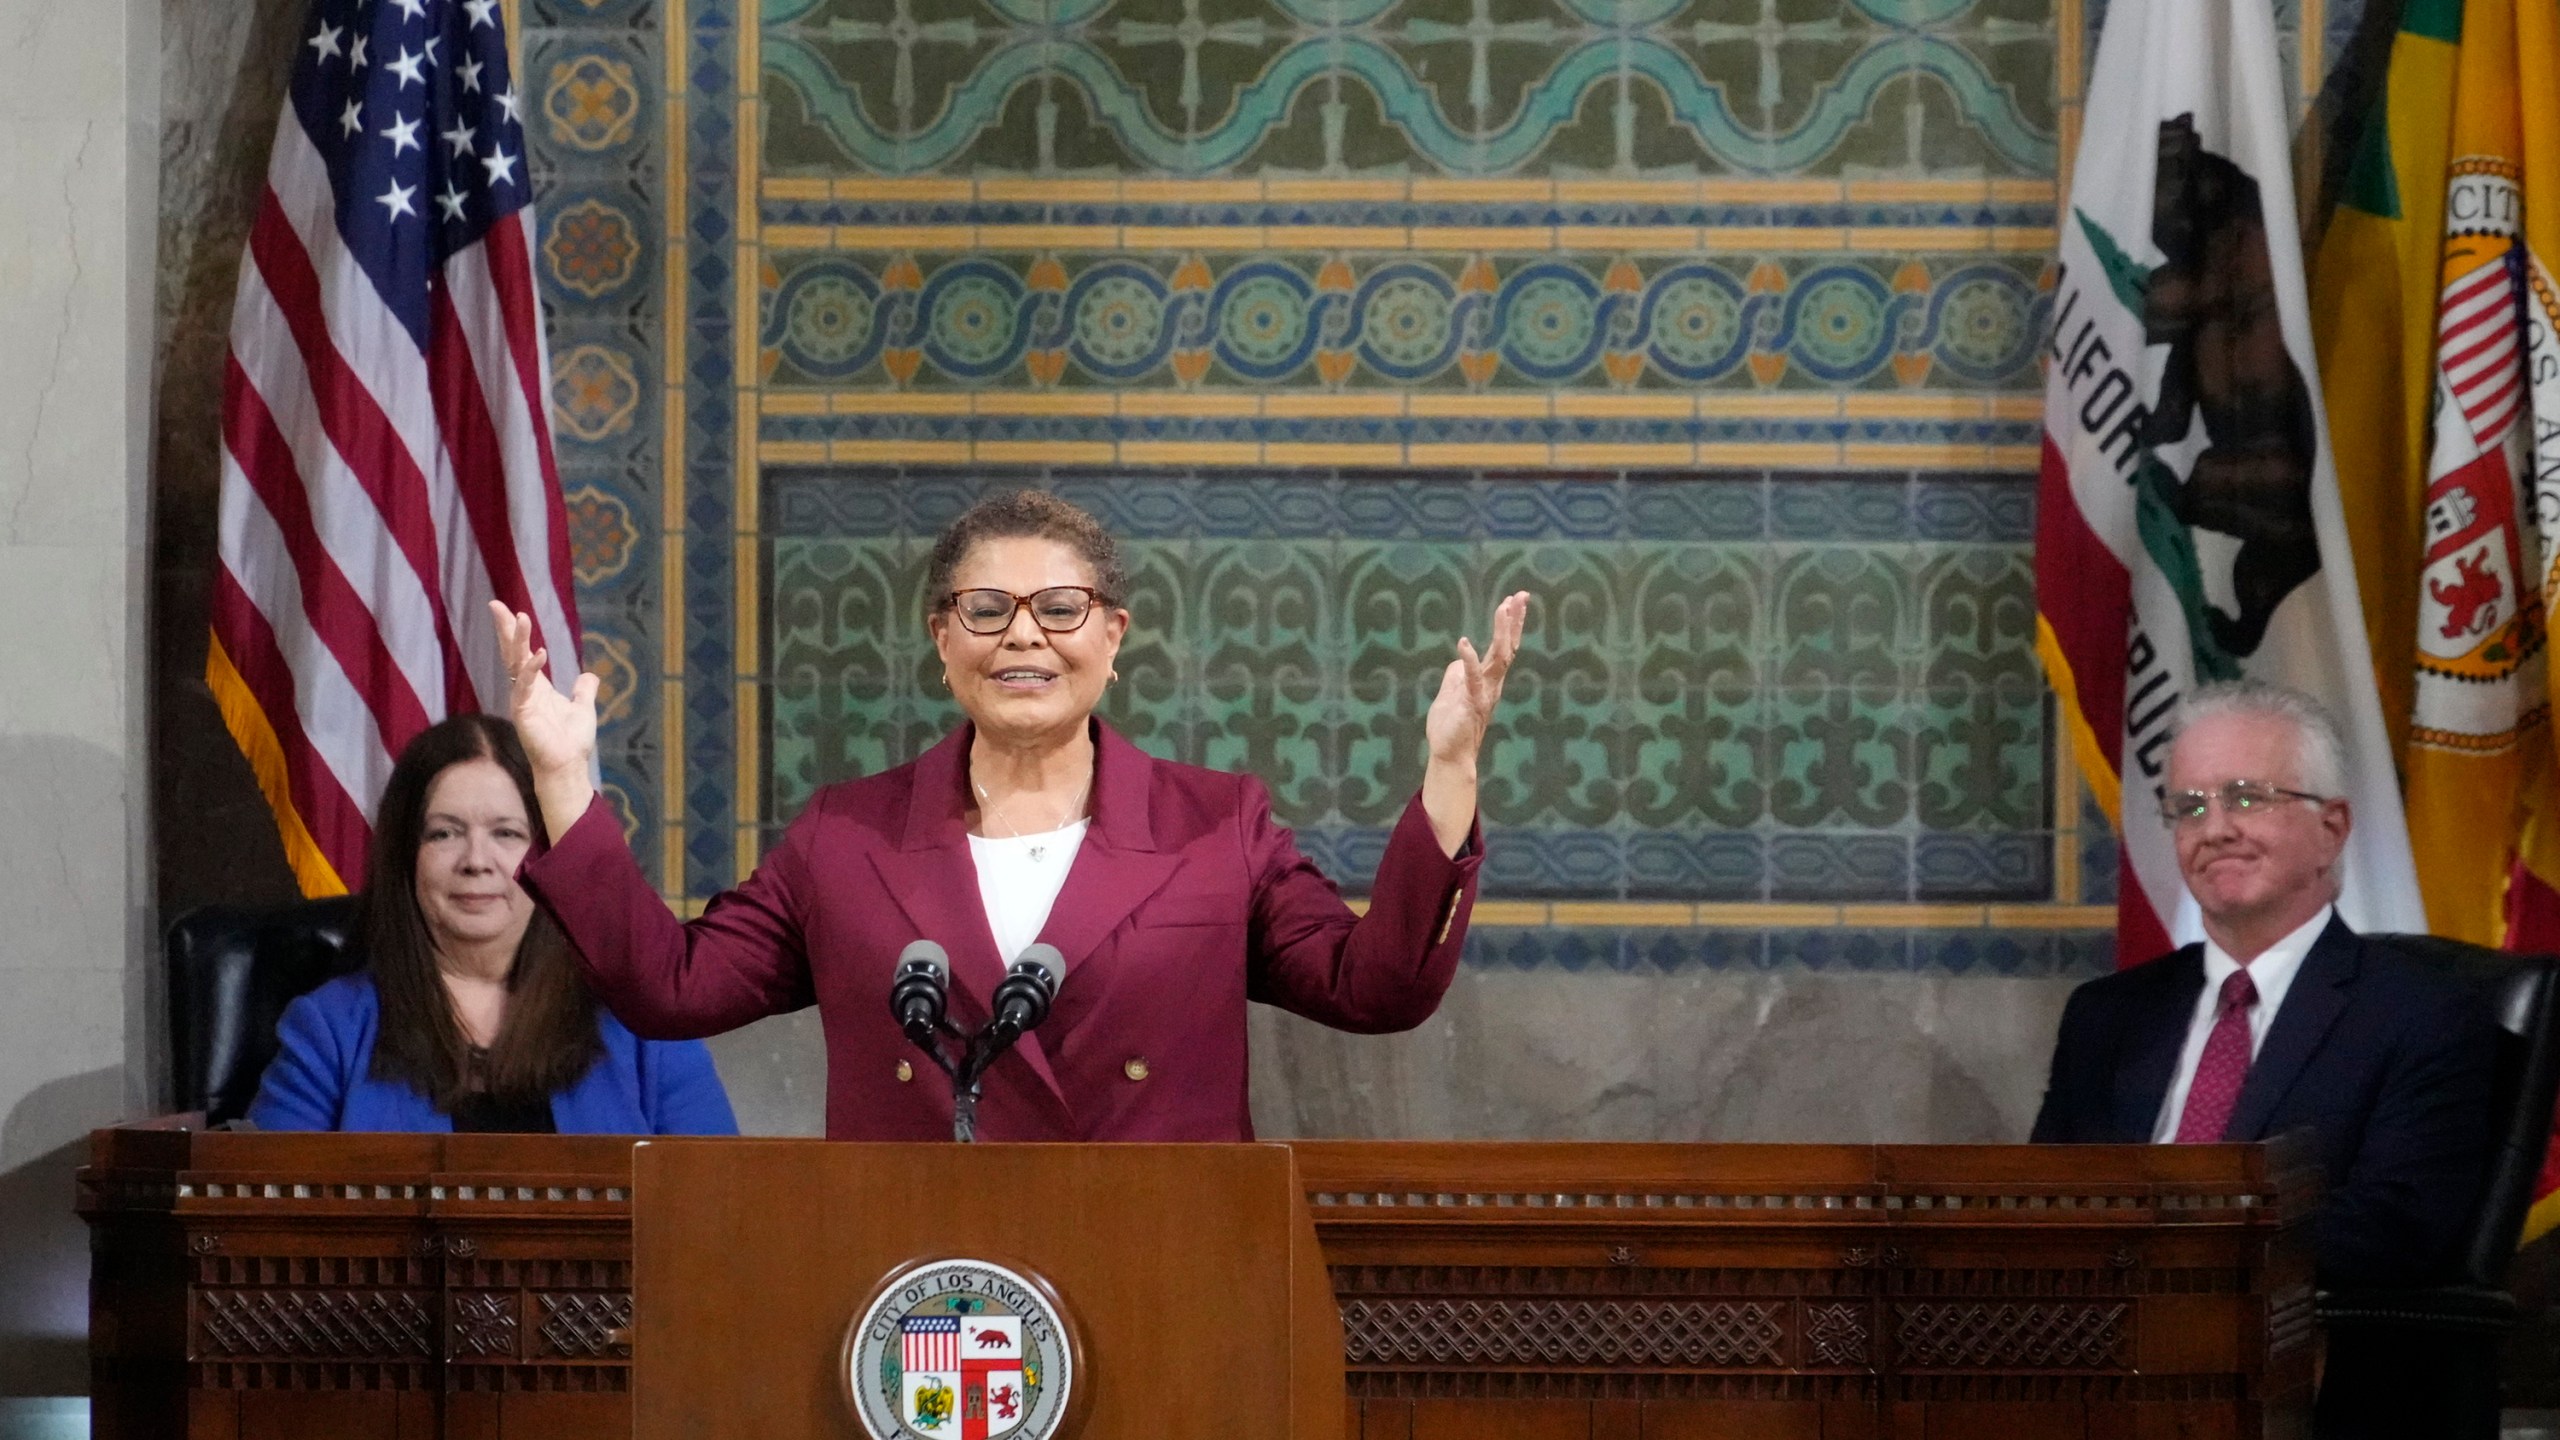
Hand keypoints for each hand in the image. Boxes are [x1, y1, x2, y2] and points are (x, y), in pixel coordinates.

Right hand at [490, 601, 599, 838]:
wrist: (567, 766)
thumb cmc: (571, 742)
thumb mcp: (583, 708)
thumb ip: (583, 691)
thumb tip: (590, 676)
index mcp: (537, 688)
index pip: (520, 654)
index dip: (513, 633)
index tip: (507, 610)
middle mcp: (525, 691)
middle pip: (511, 653)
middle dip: (505, 629)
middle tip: (496, 604)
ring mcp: (522, 701)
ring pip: (515, 664)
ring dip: (517, 641)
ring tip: (520, 617)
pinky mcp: (523, 713)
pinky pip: (526, 686)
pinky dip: (531, 669)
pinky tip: (539, 653)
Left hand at [1424, 591, 1529, 765]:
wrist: (1450, 756)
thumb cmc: (1451, 728)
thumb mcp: (1451, 695)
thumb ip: (1456, 677)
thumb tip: (1458, 662)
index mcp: (1488, 680)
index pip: (1504, 647)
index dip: (1511, 624)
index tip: (1516, 599)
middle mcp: (1492, 684)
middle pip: (1508, 646)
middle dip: (1514, 620)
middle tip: (1521, 595)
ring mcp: (1484, 693)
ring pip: (1498, 658)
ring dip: (1501, 632)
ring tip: (1503, 607)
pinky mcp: (1471, 703)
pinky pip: (1472, 679)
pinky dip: (1469, 660)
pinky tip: (1463, 642)